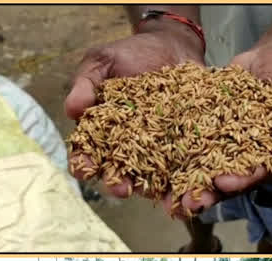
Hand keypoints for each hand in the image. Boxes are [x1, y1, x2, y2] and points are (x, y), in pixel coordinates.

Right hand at [65, 27, 204, 198]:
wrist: (172, 46)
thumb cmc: (131, 55)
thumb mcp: (103, 62)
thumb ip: (86, 84)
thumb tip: (72, 110)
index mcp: (105, 134)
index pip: (89, 154)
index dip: (84, 163)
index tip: (84, 168)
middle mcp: (132, 150)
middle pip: (123, 174)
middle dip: (121, 184)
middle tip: (122, 189)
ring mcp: (162, 151)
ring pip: (160, 180)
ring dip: (162, 194)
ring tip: (165, 203)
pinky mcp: (190, 148)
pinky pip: (193, 168)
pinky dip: (196, 181)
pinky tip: (199, 191)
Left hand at [166, 38, 271, 215]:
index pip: (264, 171)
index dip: (245, 179)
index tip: (224, 183)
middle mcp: (257, 153)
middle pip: (233, 175)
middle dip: (211, 189)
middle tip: (189, 200)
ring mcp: (234, 139)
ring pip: (211, 163)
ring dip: (191, 179)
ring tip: (169, 193)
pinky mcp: (216, 121)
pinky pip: (196, 135)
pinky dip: (178, 147)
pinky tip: (157, 155)